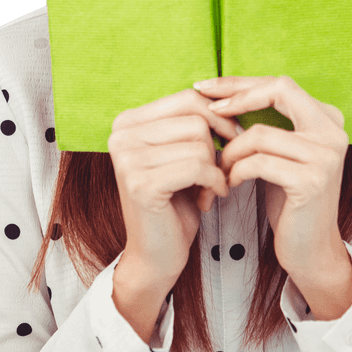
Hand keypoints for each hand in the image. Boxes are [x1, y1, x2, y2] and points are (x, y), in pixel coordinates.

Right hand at [108, 88, 239, 291]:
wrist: (156, 254)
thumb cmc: (174, 202)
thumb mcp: (181, 153)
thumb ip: (192, 122)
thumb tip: (230, 96)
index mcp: (127, 122)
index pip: (189, 98)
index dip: (220, 118)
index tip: (231, 142)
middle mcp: (121, 135)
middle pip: (197, 119)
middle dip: (218, 147)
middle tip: (217, 174)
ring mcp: (127, 158)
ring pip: (201, 143)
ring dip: (216, 169)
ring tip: (208, 190)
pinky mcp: (142, 183)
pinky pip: (199, 167)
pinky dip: (214, 183)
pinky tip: (209, 199)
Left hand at [195, 75, 351, 297]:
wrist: (310, 248)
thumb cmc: (290, 200)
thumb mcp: (282, 154)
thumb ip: (268, 124)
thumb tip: (222, 94)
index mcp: (327, 119)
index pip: (280, 84)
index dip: (242, 83)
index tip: (208, 89)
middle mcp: (333, 131)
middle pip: (278, 91)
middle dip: (236, 97)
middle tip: (207, 110)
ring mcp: (325, 156)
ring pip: (259, 133)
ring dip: (230, 151)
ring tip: (221, 168)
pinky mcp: (311, 180)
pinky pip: (258, 162)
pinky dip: (237, 171)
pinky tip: (231, 183)